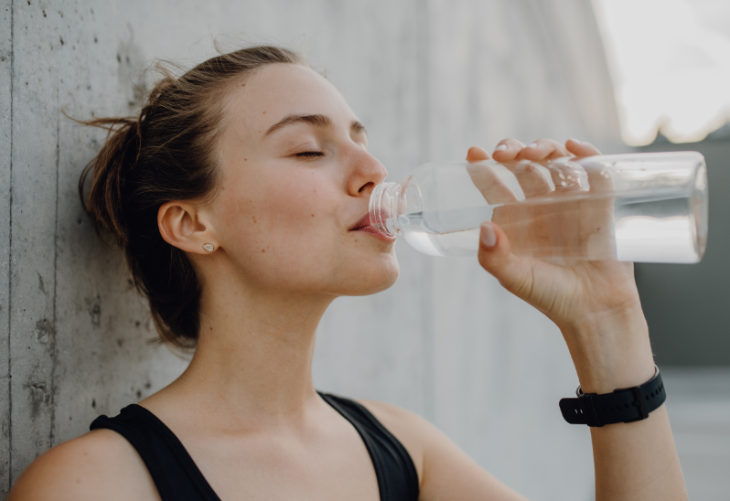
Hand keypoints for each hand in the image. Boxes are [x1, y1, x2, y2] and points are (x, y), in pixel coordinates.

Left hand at [468, 139, 653, 392]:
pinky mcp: (601, 205)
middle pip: (525, 167)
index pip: (495, 186)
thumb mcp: (515, 278)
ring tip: (537, 153)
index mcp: (515, 221)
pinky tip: (574, 148)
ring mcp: (571, 203)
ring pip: (556, 163)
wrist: (596, 311)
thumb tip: (485, 227)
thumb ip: (494, 257)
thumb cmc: (551, 297)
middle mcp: (540, 208)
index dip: (482, 167)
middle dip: (515, 152)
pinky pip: (595, 172)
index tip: (473, 151)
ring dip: (546, 149)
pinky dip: (587, 155)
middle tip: (508, 153)